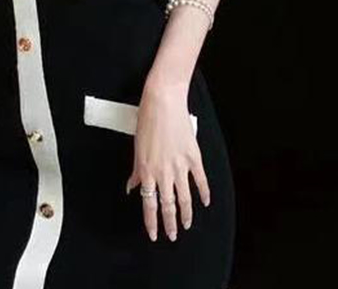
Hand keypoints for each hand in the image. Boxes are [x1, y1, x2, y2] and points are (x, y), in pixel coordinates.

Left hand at [125, 85, 210, 242]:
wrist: (163, 101)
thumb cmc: (147, 119)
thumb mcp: (137, 147)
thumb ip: (136, 170)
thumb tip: (132, 187)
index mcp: (147, 170)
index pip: (149, 203)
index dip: (151, 221)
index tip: (153, 234)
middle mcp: (163, 172)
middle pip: (168, 205)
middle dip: (169, 224)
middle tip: (171, 236)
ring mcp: (180, 165)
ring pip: (185, 198)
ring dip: (186, 215)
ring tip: (186, 225)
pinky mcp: (193, 157)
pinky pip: (200, 180)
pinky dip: (204, 193)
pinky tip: (205, 202)